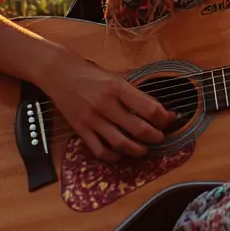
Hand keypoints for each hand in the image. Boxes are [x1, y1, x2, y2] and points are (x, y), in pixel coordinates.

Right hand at [38, 49, 176, 162]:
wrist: (59, 74)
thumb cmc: (91, 74)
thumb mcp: (116, 77)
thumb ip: (134, 93)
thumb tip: (157, 108)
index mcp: (118, 88)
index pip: (148, 108)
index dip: (164, 117)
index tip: (170, 119)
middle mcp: (106, 104)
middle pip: (138, 128)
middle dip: (154, 136)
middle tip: (160, 137)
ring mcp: (92, 119)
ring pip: (120, 142)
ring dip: (137, 149)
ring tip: (144, 149)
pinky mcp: (80, 129)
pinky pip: (99, 149)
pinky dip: (112, 156)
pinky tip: (119, 155)